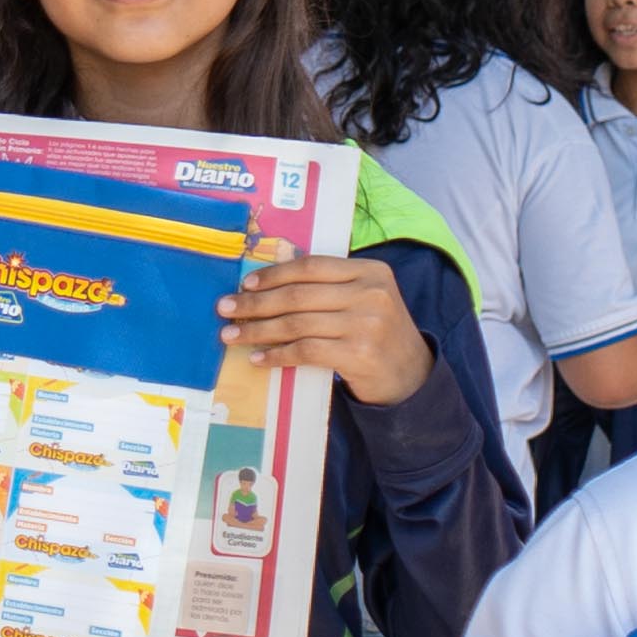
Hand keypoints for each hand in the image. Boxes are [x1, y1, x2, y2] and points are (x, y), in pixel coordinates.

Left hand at [219, 243, 433, 404]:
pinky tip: (259, 359)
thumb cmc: (378, 332)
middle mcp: (371, 294)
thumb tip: (278, 262)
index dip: (275, 274)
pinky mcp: (358, 355)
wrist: (411, 375)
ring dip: (258, 330)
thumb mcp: (364, 297)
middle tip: (225, 308)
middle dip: (256, 303)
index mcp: (370, 271)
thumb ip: (329, 282)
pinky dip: (277, 355)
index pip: (312, 266)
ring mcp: (366, 325)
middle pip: (299, 295)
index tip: (246, 284)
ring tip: (232, 336)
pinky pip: (305, 351)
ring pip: (297, 323)